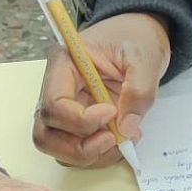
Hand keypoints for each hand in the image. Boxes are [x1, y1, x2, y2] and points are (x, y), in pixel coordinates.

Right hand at [32, 13, 169, 166]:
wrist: (139, 35)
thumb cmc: (136, 37)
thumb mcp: (145, 56)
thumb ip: (139, 90)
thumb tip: (126, 128)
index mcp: (64, 63)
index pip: (54, 104)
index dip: (80, 120)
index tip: (111, 112)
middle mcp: (56, 88)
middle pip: (46, 133)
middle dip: (79, 147)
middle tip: (113, 141)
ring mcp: (66, 107)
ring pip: (57, 147)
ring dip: (89, 155)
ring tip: (122, 141)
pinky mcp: (78, 121)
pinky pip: (76, 148)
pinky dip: (97, 155)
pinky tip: (121, 140)